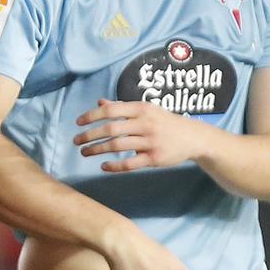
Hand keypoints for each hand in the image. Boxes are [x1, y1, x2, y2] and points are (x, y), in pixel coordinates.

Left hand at [74, 99, 209, 172]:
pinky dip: (115, 166)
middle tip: (76, 141)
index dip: (92, 116)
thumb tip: (100, 103)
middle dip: (90, 135)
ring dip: (97, 149)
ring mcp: (150, 141)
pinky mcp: (154, 158)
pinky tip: (103, 166)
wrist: (193, 137)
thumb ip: (122, 107)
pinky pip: (130, 163)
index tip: (78, 123)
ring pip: (118, 146)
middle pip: (111, 129)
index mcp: (141, 109)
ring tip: (85, 152)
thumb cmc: (164, 122)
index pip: (111, 110)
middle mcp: (145, 124)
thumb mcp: (146, 110)